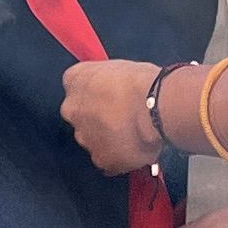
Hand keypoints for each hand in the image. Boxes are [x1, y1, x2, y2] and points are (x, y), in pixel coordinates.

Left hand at [62, 59, 168, 174]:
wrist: (155, 108)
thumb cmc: (141, 81)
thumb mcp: (116, 67)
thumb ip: (104, 81)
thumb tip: (111, 90)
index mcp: (74, 80)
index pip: (76, 86)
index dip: (96, 93)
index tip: (110, 95)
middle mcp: (72, 110)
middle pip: (81, 116)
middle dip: (97, 118)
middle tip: (122, 117)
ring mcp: (84, 138)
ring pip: (93, 140)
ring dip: (107, 139)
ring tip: (133, 135)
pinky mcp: (101, 159)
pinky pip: (108, 160)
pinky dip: (119, 157)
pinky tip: (136, 149)